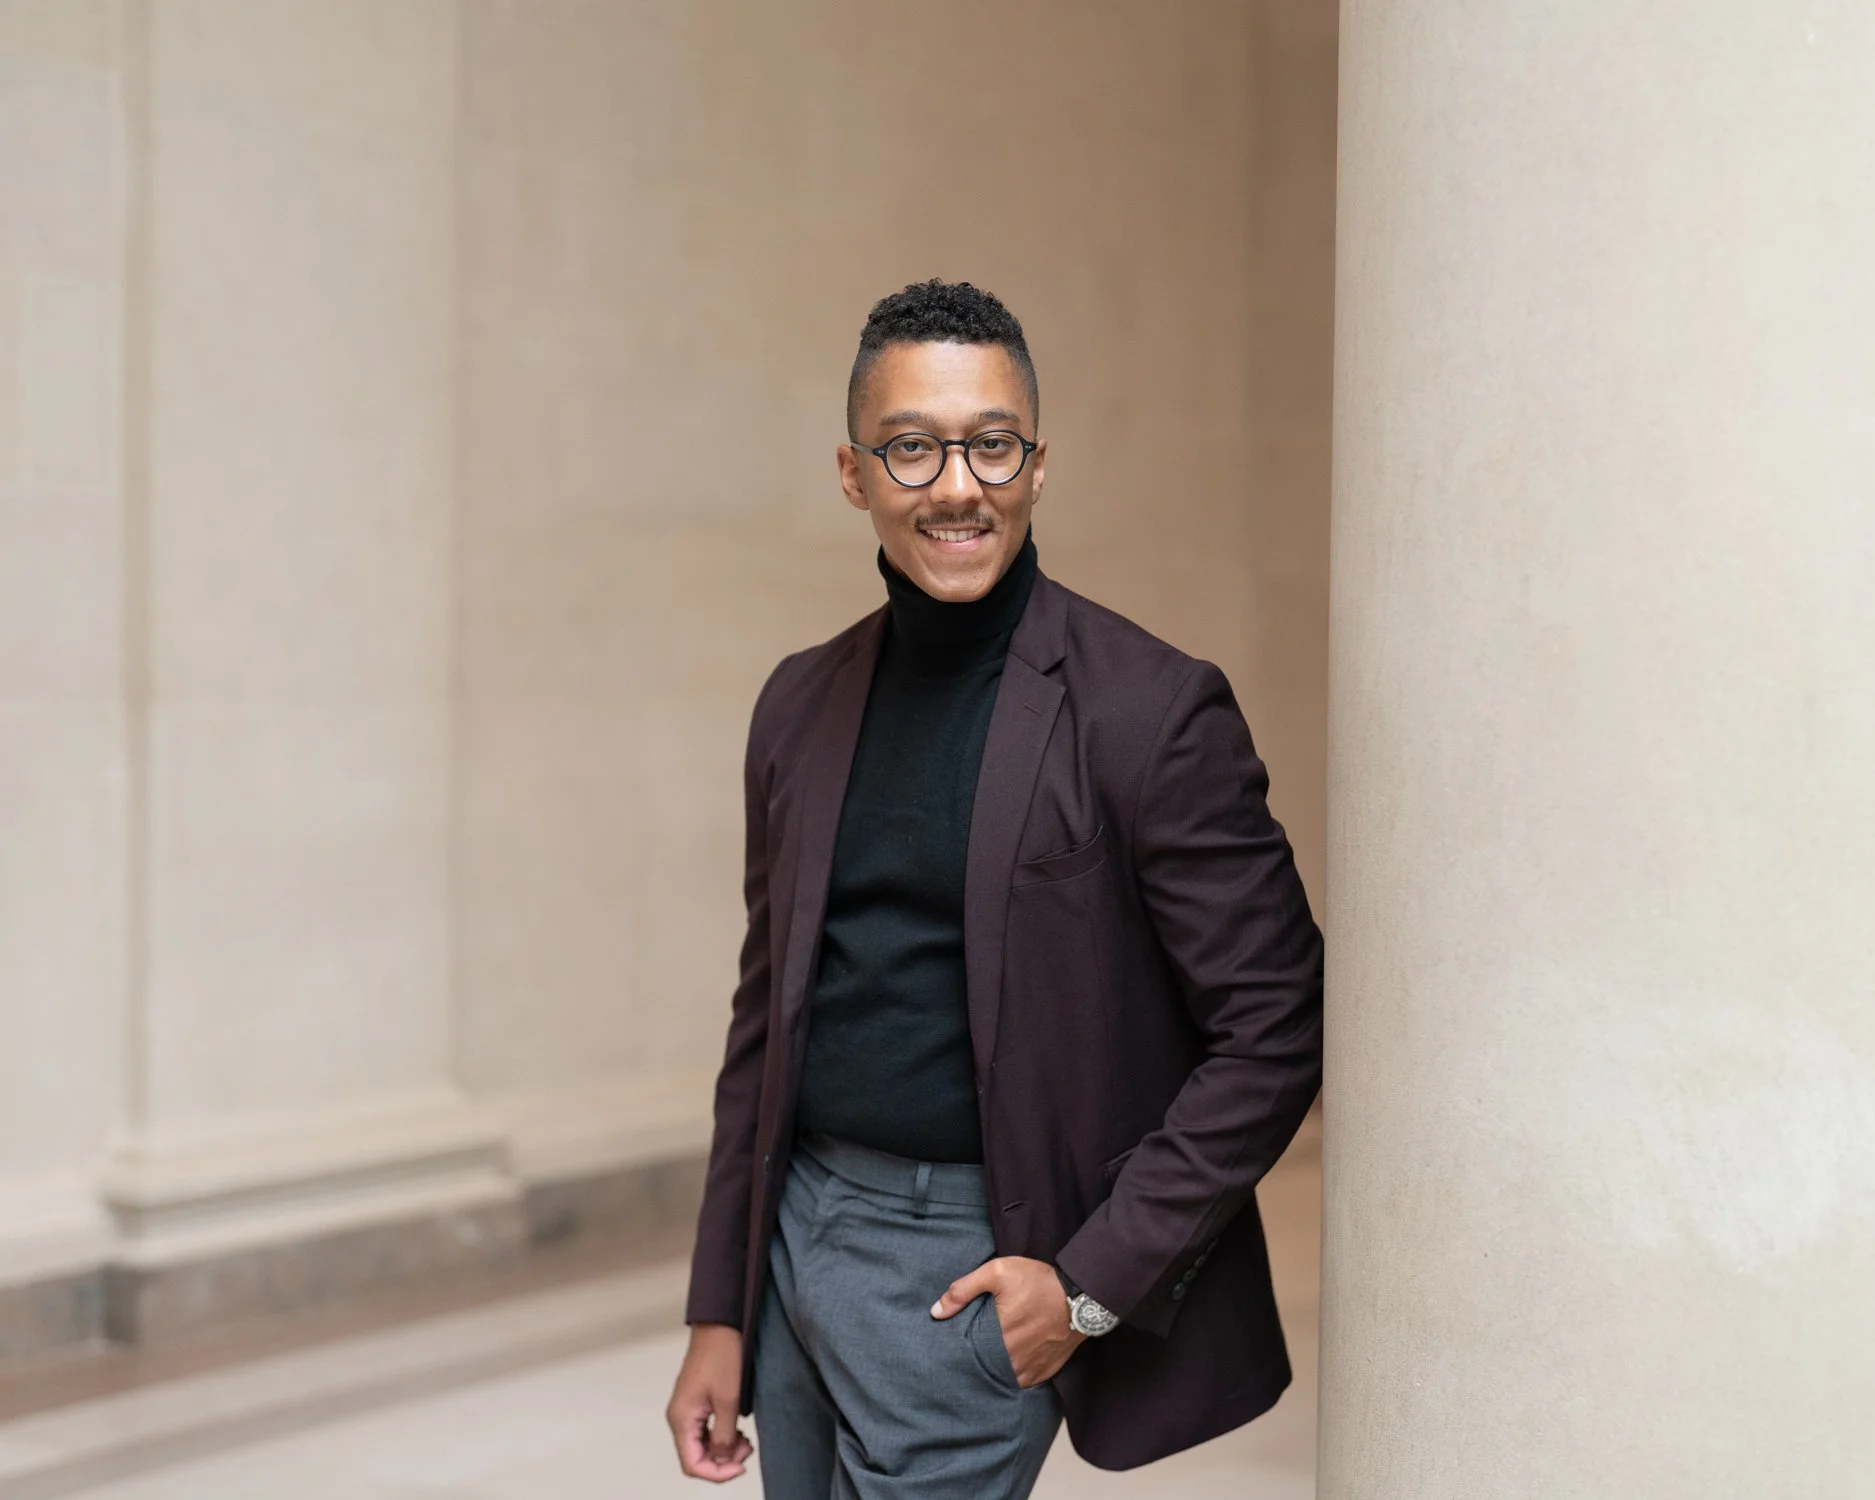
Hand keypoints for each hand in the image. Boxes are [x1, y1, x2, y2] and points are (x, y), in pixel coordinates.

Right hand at [666, 1323, 752, 1481]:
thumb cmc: (722, 1354)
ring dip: (724, 1449)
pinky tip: (739, 1430)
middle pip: (696, 1457)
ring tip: (746, 1440)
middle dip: (722, 1461)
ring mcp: (687, 1409)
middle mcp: (679, 1417)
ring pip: (702, 1445)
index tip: (740, 1467)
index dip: (717, 1473)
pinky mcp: (695, 1402)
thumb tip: (721, 1460)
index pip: (692, 1464)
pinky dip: (722, 1435)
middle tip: (747, 1449)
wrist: (720, 1324)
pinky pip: (705, 1430)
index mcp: (681, 1418)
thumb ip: (724, 1435)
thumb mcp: (729, 1400)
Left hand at [930, 1256, 1086, 1387]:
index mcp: (997, 1339)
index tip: (950, 1352)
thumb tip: (936, 1312)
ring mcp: (1031, 1370)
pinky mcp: (1046, 1372)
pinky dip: (1014, 1376)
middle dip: (975, 1366)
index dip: (957, 1356)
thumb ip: (963, 1290)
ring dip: (994, 1373)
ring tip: (985, 1362)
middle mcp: (1013, 1361)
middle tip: (965, 1358)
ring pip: (1003, 1380)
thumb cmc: (1039, 1282)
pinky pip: (1023, 1382)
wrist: (1082, 1295)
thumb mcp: (998, 1273)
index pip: (967, 1359)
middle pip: (984, 1372)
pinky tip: (1007, 1365)